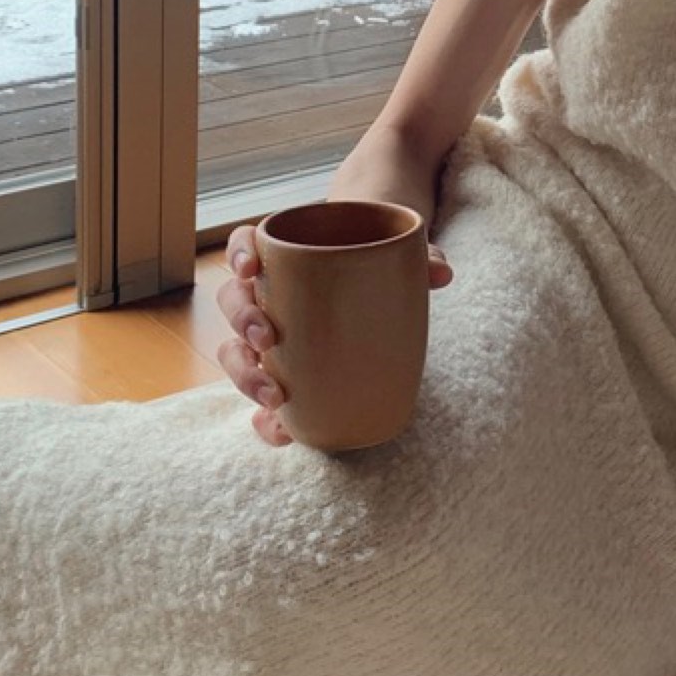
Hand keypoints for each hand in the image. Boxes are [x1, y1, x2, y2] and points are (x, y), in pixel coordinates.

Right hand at [215, 219, 452, 448]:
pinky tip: (281, 431)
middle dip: (241, 321)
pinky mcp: (280, 377)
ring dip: (245, 375)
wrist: (379, 298)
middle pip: (233, 301)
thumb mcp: (400, 257)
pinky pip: (259, 401)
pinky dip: (264, 419)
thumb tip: (442, 271)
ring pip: (235, 352)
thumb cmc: (376, 267)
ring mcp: (266, 339)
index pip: (244, 243)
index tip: (251, 270)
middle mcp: (264, 295)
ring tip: (275, 396)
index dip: (238, 254)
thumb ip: (421, 258)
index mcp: (283, 256)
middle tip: (266, 339)